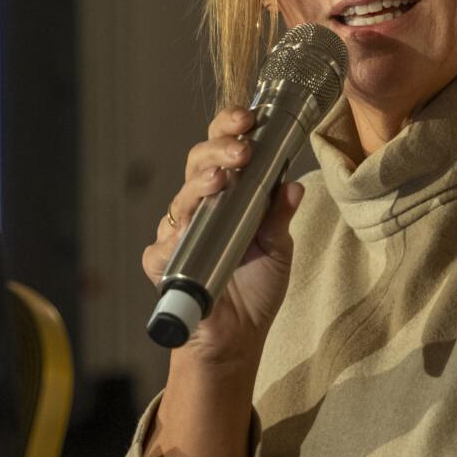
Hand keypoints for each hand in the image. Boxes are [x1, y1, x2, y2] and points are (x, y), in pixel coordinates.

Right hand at [139, 106, 303, 367]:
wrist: (237, 338)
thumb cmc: (255, 291)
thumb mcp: (278, 249)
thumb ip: (279, 217)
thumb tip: (294, 185)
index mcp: (228, 197)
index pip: (223, 151)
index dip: (231, 129)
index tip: (251, 118)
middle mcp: (200, 209)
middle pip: (198, 165)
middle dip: (217, 150)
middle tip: (241, 149)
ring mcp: (179, 235)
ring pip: (181, 199)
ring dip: (199, 185)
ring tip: (219, 179)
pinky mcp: (163, 264)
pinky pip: (162, 245)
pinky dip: (173, 240)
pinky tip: (183, 234)